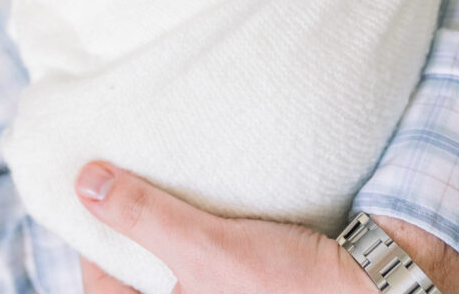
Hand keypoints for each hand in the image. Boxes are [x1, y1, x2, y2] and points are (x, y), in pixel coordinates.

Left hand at [75, 162, 458, 293]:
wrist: (372, 284)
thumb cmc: (291, 283)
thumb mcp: (208, 249)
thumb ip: (145, 217)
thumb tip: (86, 183)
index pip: (101, 283)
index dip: (91, 237)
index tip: (92, 189)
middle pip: (136, 273)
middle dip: (128, 228)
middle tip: (123, 177)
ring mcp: (221, 293)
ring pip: (170, 263)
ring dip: (162, 224)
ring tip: (162, 180)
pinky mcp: (246, 281)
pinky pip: (204, 256)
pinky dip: (196, 227)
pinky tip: (205, 196)